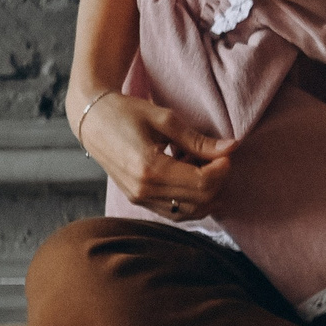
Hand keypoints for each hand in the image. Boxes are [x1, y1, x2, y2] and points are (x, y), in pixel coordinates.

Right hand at [75, 93, 234, 217]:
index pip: (203, 183)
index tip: (226, 152)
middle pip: (200, 201)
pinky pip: (174, 211)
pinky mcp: (137, 200)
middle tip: (215, 157)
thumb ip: (198, 140)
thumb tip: (232, 148)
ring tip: (199, 163)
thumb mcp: (165, 120)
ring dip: (206, 192)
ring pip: (190, 212)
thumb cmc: (126, 113)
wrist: (92, 120)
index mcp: (149, 169)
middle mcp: (143, 191)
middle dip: (218, 181)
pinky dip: (190, 197)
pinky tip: (188, 172)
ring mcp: (138, 199)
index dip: (222, 169)